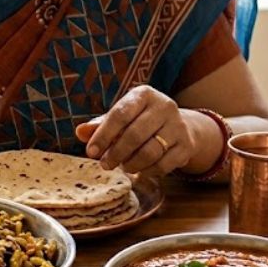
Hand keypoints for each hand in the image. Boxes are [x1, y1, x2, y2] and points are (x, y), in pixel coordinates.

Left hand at [75, 85, 192, 178]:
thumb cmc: (140, 121)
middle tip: (105, 165)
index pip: (120, 114)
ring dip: (132, 164)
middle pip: (135, 134)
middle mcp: (164, 106)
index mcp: (143, 94)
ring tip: (124, 167)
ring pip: (150, 152)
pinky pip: (164, 164)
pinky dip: (148, 172)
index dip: (103, 135)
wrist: (178, 127)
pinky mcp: (187, 145)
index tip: (91, 152)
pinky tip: (140, 172)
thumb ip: (100, 125)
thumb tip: (80, 132)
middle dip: (116, 153)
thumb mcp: (120, 118)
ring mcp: (178, 125)